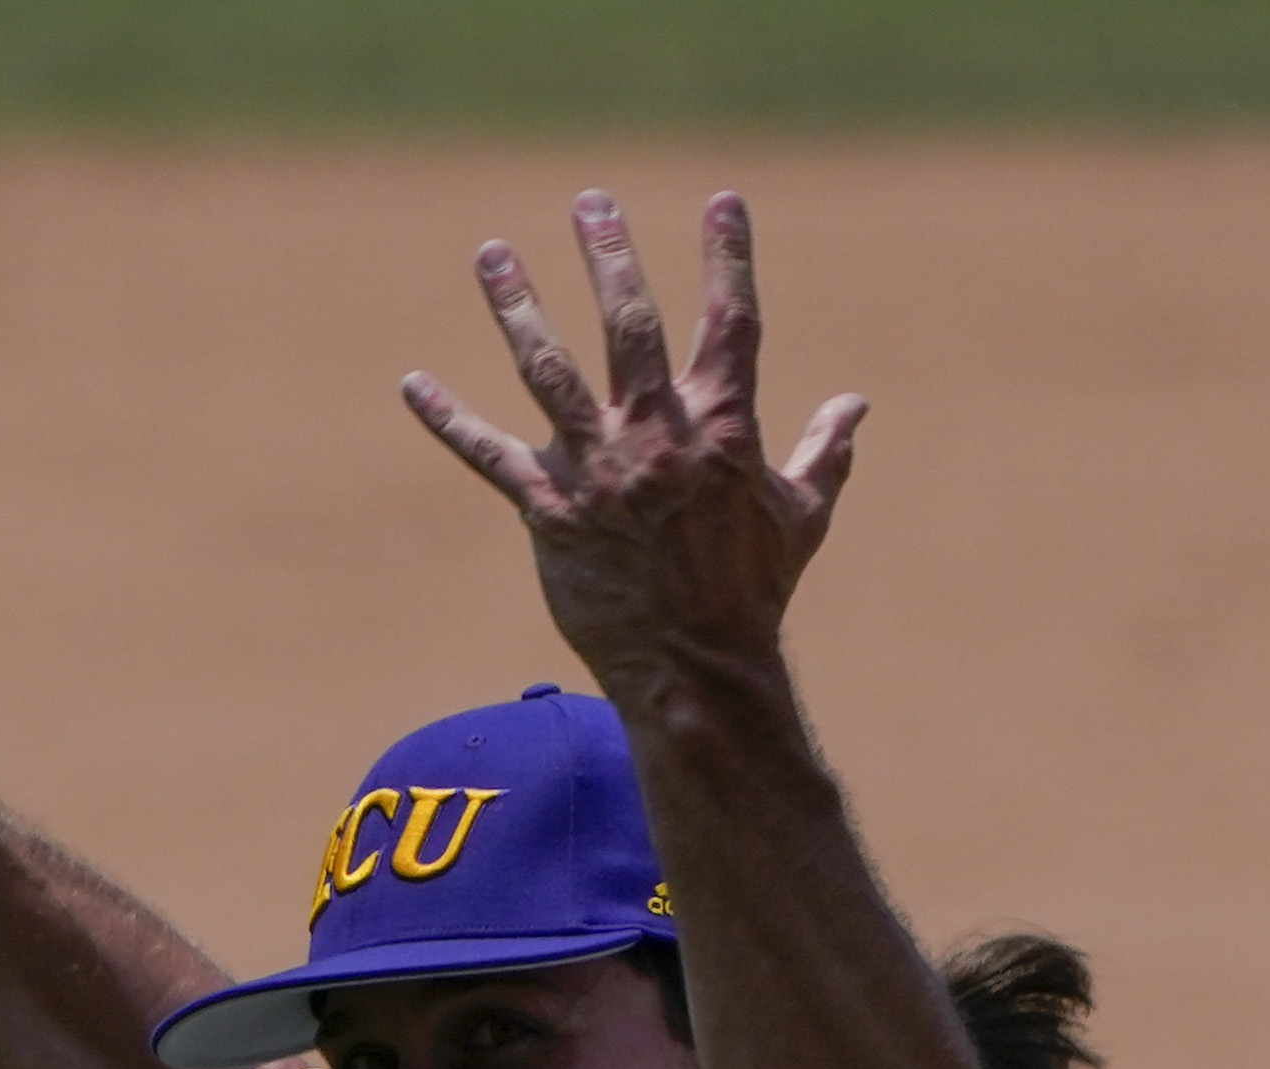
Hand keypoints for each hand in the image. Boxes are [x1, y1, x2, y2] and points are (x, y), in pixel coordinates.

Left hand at [403, 190, 866, 693]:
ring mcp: (601, 471)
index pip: (731, 323)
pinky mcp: (551, 511)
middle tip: (589, 202)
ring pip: (550, 371)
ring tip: (491, 254)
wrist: (696, 668)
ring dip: (518, 308)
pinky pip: (491, 456)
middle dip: (610, 258)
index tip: (721, 200)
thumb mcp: (800, 518)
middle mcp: (659, 437)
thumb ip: (823, 453)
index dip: (729, 257)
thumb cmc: (752, 593)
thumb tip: (856, 406)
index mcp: (724, 428)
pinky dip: (449, 420)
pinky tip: (413, 385)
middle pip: (632, 327)